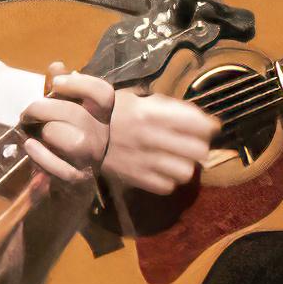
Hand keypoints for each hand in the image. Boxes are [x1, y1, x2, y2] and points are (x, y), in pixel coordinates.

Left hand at [14, 71, 117, 215]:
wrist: (64, 184)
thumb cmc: (61, 138)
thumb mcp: (60, 111)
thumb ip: (58, 90)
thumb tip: (56, 65)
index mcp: (100, 115)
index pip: (103, 94)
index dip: (80, 84)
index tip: (55, 82)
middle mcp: (101, 136)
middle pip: (76, 114)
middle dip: (42, 109)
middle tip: (27, 113)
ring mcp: (91, 159)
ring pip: (71, 140)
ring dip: (44, 134)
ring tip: (31, 134)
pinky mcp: (78, 179)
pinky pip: (59, 167)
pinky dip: (40, 156)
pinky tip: (30, 148)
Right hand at [100, 86, 217, 201]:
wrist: (73, 131)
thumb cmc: (106, 111)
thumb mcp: (134, 97)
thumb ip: (164, 105)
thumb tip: (197, 117)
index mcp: (151, 113)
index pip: (198, 124)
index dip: (208, 126)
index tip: (209, 126)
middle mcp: (151, 138)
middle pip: (198, 150)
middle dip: (200, 146)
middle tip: (194, 143)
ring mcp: (144, 160)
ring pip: (185, 171)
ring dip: (186, 165)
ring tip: (179, 159)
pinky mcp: (135, 178)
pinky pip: (166, 186)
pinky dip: (168, 180)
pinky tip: (163, 170)